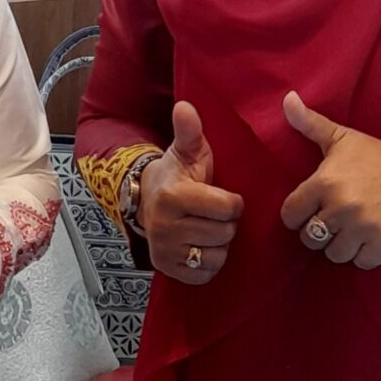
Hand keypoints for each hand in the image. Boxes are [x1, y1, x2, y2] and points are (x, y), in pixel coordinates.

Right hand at [137, 100, 245, 287]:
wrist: (148, 200)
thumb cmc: (176, 174)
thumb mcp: (185, 151)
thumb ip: (189, 130)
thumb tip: (186, 106)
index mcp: (173, 197)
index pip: (227, 208)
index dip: (232, 202)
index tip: (223, 195)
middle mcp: (166, 227)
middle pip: (225, 233)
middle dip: (226, 223)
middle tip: (214, 213)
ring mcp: (166, 251)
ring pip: (217, 255)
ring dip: (219, 243)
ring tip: (208, 227)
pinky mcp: (169, 270)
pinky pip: (205, 274)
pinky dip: (209, 262)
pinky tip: (201, 244)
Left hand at [279, 93, 380, 269]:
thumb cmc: (378, 157)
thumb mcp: (342, 137)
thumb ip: (309, 123)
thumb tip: (286, 98)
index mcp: (324, 181)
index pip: (291, 214)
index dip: (299, 214)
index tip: (312, 209)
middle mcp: (341, 206)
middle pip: (310, 239)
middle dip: (321, 232)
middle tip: (337, 220)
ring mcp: (363, 226)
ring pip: (334, 255)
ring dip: (343, 246)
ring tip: (354, 229)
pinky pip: (362, 263)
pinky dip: (366, 255)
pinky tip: (373, 237)